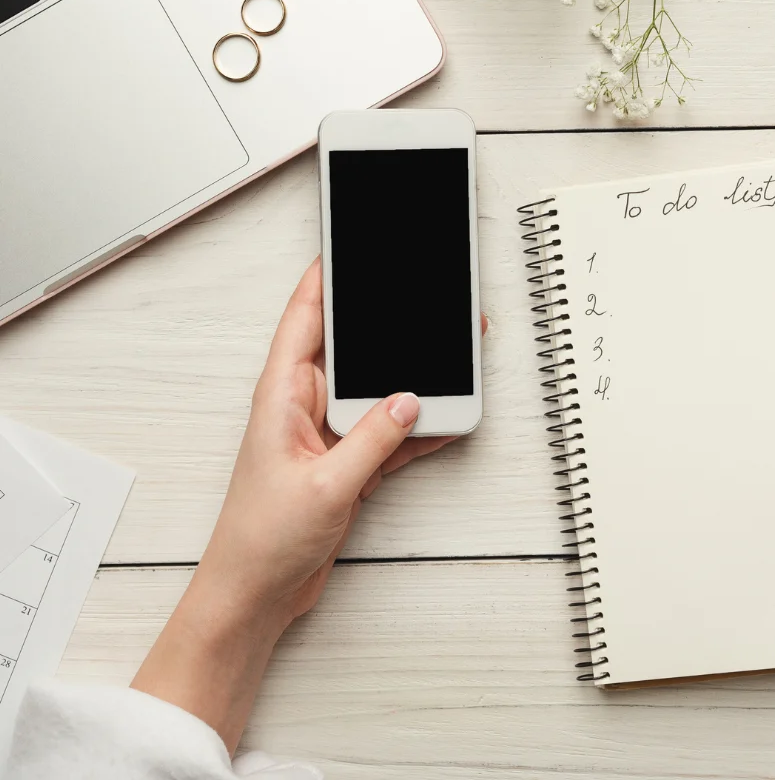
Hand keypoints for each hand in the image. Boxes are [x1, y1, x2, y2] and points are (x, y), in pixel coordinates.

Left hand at [133, 258, 480, 749]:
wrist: (256, 596)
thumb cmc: (261, 541)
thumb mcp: (327, 486)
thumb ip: (373, 439)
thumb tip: (411, 400)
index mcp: (282, 395)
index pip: (303, 318)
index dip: (325, 278)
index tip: (349, 246)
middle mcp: (303, 406)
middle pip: (350, 349)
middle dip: (386, 325)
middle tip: (423, 302)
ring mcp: (327, 434)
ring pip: (376, 389)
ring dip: (410, 379)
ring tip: (450, 357)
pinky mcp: (345, 462)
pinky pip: (388, 431)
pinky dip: (416, 427)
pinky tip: (445, 418)